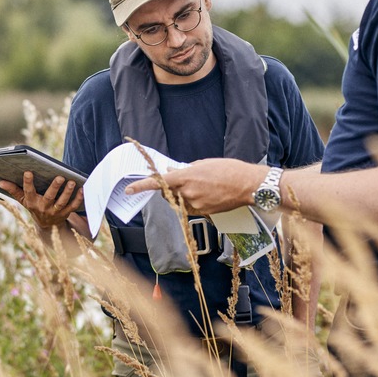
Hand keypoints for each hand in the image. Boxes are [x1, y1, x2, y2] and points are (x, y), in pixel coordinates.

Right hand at [0, 171, 84, 229]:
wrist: (47, 226)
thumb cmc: (34, 206)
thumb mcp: (23, 200)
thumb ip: (13, 190)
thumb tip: (0, 181)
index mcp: (31, 202)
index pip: (28, 192)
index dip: (28, 182)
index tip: (28, 172)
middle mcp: (43, 208)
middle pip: (49, 197)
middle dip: (55, 187)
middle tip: (60, 177)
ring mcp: (55, 212)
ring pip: (62, 202)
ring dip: (67, 192)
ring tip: (72, 182)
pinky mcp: (65, 214)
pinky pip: (73, 206)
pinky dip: (78, 198)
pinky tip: (82, 189)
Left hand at [124, 158, 264, 214]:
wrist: (248, 185)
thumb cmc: (229, 169)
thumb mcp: (203, 164)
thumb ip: (185, 170)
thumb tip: (173, 173)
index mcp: (186, 177)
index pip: (158, 182)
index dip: (141, 186)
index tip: (129, 189)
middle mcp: (188, 192)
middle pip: (168, 193)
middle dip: (168, 188)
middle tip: (180, 180)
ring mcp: (196, 204)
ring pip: (180, 201)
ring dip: (184, 194)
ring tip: (202, 186)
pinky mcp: (204, 213)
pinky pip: (192, 207)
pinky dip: (195, 201)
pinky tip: (209, 194)